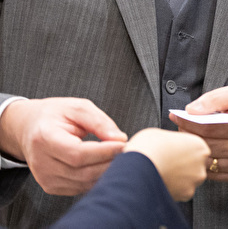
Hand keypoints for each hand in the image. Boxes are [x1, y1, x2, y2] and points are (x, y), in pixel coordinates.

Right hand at [0, 97, 126, 195]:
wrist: (29, 127)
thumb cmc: (55, 115)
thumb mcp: (78, 108)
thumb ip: (100, 122)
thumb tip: (120, 139)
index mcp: (44, 138)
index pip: (77, 154)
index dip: (104, 151)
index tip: (124, 144)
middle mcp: (41, 163)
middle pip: (83, 172)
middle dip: (110, 162)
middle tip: (129, 151)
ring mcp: (45, 178)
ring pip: (84, 183)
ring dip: (107, 172)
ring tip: (120, 157)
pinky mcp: (52, 187)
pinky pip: (81, 188)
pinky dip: (98, 179)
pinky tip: (107, 166)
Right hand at [124, 128, 210, 200]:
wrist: (139, 164)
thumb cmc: (148, 146)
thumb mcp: (162, 136)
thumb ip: (172, 143)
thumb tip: (169, 147)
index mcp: (198, 145)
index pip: (195, 152)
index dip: (182, 155)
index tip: (171, 157)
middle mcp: (202, 162)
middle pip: (195, 167)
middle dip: (183, 169)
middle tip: (166, 168)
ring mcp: (196, 178)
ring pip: (189, 181)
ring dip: (178, 181)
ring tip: (161, 177)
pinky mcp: (187, 193)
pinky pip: (181, 193)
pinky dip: (172, 191)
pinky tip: (161, 185)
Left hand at [170, 85, 227, 182]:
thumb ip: (215, 99)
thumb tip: (191, 110)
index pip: (208, 128)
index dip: (188, 122)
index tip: (176, 115)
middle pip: (205, 145)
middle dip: (188, 134)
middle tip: (181, 125)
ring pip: (206, 160)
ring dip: (194, 149)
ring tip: (191, 136)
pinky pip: (212, 172)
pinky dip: (204, 160)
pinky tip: (204, 148)